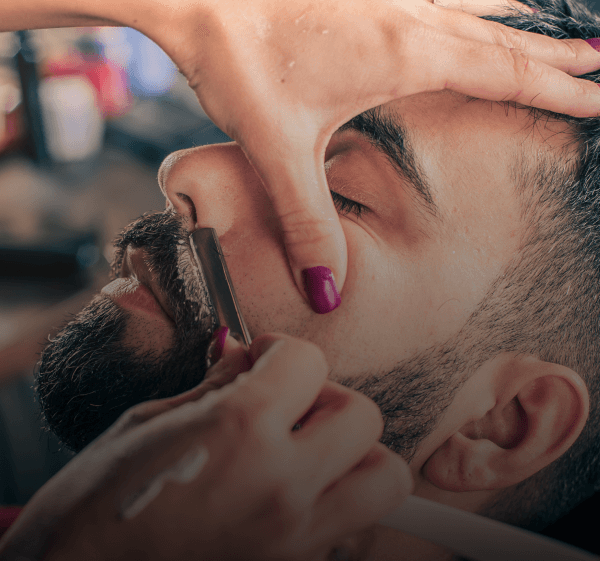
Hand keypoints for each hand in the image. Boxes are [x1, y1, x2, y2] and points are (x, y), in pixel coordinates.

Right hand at [0, 332, 411, 560]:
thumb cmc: (88, 505)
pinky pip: (351, 540)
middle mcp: (282, 489)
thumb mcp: (147, 422)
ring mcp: (295, 549)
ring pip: (383, 482)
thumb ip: (216, 387)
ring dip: (349, 461)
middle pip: (364, 417)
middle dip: (326, 401)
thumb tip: (250, 358)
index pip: (309, 361)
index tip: (259, 365)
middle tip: (286, 413)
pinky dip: (334, 518)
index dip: (280, 353)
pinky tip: (286, 513)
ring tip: (301, 464)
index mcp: (238, 431)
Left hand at [149, 0, 599, 313]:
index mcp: (404, 53)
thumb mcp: (277, 149)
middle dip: (551, 58)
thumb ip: (307, 224)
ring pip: (471, 7)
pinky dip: (467, 0)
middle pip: (500, 37)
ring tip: (555, 30)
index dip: (555, 91)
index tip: (599, 100)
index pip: (503, 74)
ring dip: (516, 25)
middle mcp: (407, 14)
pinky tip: (465, 2)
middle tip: (598, 66)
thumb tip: (328, 293)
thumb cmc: (236, 57)